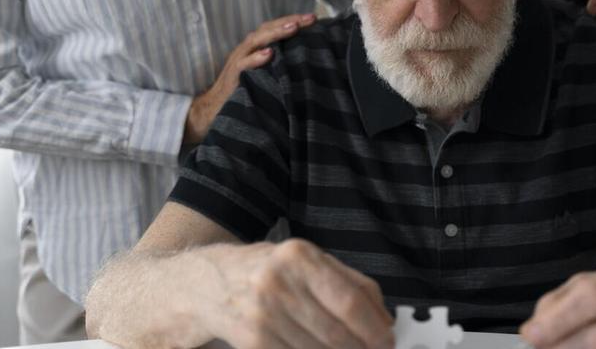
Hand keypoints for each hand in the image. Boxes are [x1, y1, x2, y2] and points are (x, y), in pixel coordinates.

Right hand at [183, 13, 316, 143]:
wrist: (213, 110)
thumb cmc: (244, 92)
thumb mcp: (264, 75)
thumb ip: (278, 66)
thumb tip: (306, 62)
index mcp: (255, 49)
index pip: (274, 29)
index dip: (293, 21)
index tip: (314, 18)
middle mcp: (246, 50)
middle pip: (267, 29)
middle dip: (289, 22)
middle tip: (310, 18)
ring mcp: (238, 61)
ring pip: (256, 41)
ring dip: (275, 33)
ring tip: (293, 27)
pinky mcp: (232, 77)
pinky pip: (243, 65)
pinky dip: (255, 58)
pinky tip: (269, 54)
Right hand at [201, 239, 394, 348]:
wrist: (208, 283)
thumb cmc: (268, 270)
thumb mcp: (308, 261)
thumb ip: (350, 282)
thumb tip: (384, 317)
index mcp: (298, 256)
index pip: (349, 300)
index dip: (374, 327)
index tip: (387, 339)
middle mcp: (278, 283)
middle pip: (337, 332)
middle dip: (362, 348)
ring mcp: (263, 314)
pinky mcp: (253, 341)